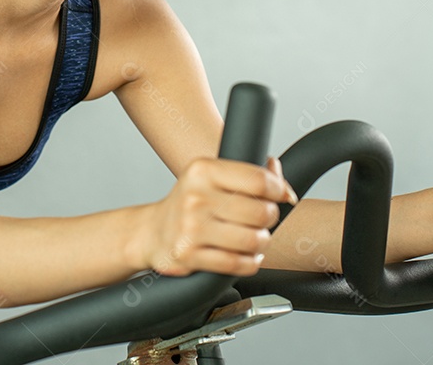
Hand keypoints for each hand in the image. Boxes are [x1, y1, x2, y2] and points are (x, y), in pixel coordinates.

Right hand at [141, 155, 297, 276]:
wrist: (152, 232)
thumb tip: (276, 168)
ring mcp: (190, 228)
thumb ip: (248, 173)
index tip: (280, 196)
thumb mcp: (212, 178)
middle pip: (261, 212)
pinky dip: (249, 261)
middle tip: (261, 220)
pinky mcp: (188, 256)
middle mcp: (195, 197)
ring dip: (261, 242)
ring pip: (253, 240)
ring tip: (253, 238)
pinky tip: (243, 254)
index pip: (259, 179)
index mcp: (203, 171)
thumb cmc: (189, 204)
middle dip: (270, 219)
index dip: (278, 190)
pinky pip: (238, 264)